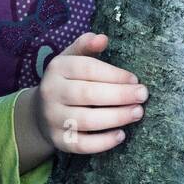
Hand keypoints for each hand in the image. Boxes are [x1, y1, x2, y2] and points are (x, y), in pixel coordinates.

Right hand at [33, 30, 148, 154]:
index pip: (88, 69)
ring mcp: (53, 118)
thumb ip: (86, 46)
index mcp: (57, 68)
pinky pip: (82, 144)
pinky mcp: (59, 140)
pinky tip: (121, 135)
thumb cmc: (66, 81)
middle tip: (143, 96)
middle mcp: (51, 92)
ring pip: (87, 120)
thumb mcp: (72, 59)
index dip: (114, 74)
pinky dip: (103, 142)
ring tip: (138, 113)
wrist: (40, 112)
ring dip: (116, 117)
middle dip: (120, 95)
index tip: (135, 79)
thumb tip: (103, 38)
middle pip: (88, 94)